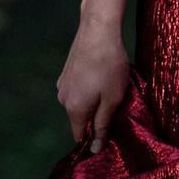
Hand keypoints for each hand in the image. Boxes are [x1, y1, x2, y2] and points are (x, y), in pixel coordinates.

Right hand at [56, 10, 130, 152]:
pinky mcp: (66, 71)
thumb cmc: (109, 66)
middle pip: (80, 118)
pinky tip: (101, 73)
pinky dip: (89, 86)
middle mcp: (63, 99)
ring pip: (80, 101)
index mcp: (74, 110)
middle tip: (116, 99)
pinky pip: (78, 87)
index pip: (80, 135)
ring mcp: (62, 83)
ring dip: (93, 98)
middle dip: (96, 114)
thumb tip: (94, 149)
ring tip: (110, 83)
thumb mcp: (112, 100)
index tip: (112, 125)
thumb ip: (102, 125)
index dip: (96, 135)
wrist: (98, 30)